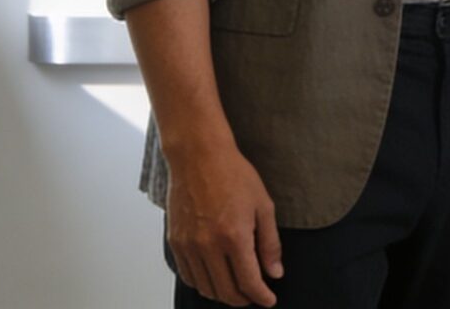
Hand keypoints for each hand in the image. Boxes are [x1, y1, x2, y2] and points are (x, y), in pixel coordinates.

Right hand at [165, 142, 281, 306]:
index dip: (261, 297)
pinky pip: (188, 275)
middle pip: (226, 292)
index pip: (248, 283)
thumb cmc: (233, 175)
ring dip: (223, 294)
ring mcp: (188, 245)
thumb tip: (274, 273)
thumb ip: (270, 243)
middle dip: (244, 299)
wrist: (199, 156)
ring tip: (236, 288)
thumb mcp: (263, 206)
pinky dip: (203, 283)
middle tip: (254, 295)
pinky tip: (214, 276)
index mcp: (234, 237)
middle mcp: (208, 246)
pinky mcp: (175, 241)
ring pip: (206, 287)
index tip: (268, 300)